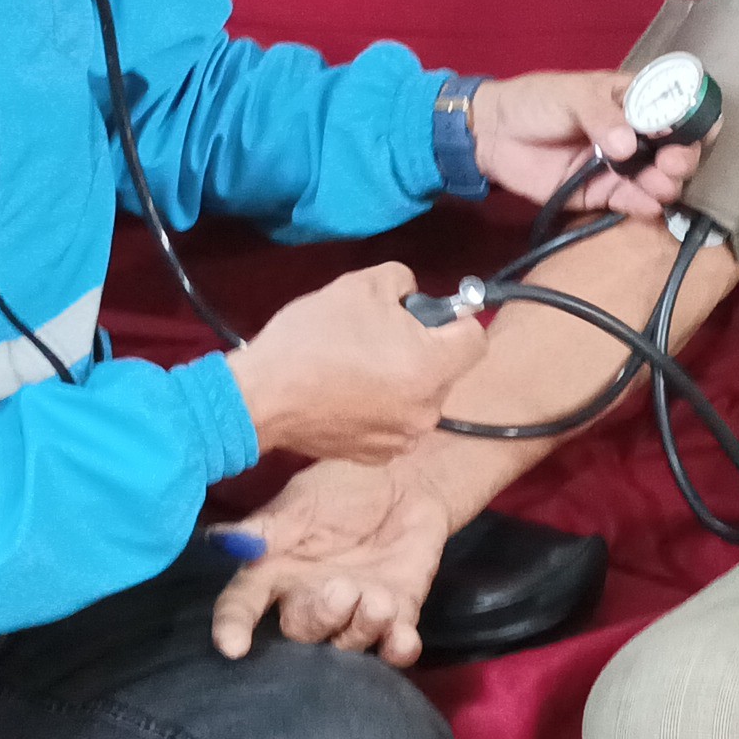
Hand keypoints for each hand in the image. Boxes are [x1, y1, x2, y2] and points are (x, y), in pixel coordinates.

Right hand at [210, 459, 454, 666]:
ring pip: (346, 643)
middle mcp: (309, 599)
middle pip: (300, 631)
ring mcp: (353, 612)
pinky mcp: (397, 614)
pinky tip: (403, 639)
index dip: (234, 626)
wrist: (407, 472)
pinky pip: (393, 646)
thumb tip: (222, 541)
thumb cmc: (345, 482)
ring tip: (379, 601)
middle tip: (341, 589)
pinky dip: (397, 649)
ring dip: (361, 628)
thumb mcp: (303, 499)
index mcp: (275, 570)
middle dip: (319, 617)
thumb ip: (269, 527)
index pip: (243, 604)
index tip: (233, 646)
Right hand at [227, 262, 487, 461]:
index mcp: (433, 367)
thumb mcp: (362, 284)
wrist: (262, 396)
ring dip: (402, 381)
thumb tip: (412, 296)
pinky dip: (381, 409)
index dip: (455, 319)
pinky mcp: (377, 457)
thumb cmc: (314, 337)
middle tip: (377, 335)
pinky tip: (346, 395)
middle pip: (446, 370)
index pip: (476, 338)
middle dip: (422, 350)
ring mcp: (403, 439)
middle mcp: (428, 410)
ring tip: (357, 366)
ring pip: (419, 397)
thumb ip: (403, 281)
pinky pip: (395, 423)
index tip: (422, 314)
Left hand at [466, 70, 701, 219]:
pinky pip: (629, 203)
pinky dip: (643, 206)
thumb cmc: (535, 102)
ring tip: (659, 184)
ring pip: (657, 179)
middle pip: (675, 149)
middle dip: (682, 157)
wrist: (492, 134)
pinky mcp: (600, 195)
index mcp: (634, 101)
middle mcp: (635, 135)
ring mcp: (620, 167)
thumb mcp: (572, 95)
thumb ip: (602, 116)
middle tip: (673, 163)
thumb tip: (628, 146)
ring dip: (666, 184)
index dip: (692, 119)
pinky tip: (647, 205)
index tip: (691, 130)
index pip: (677, 108)